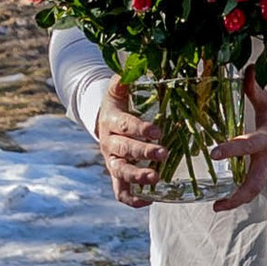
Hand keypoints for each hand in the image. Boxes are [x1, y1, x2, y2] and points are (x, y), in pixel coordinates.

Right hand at [92, 71, 164, 207]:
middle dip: (143, 153)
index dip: (141, 129)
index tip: (159, 131)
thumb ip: (124, 79)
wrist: (102, 123)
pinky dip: (132, 200)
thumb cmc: (118, 105)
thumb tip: (133, 65)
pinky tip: (150, 201)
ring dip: (137, 177)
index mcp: (112, 122)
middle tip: (163, 154)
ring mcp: (112, 162)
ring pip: (121, 173)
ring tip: (156, 179)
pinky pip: (120, 193)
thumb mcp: (118, 90)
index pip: (126, 126)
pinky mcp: (116, 176)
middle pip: (124, 150)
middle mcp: (110, 144)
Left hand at [214, 76, 266, 210]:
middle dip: (237, 198)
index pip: (248, 145)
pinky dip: (242, 192)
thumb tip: (246, 67)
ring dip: (237, 200)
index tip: (214, 153)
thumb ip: (253, 87)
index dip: (231, 149)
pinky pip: (256, 184)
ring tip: (218, 205)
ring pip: (255, 190)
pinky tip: (227, 195)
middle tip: (218, 205)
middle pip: (254, 186)